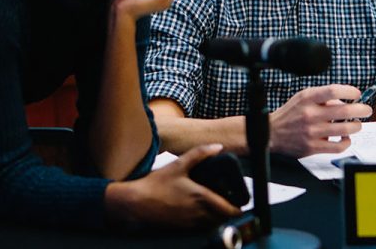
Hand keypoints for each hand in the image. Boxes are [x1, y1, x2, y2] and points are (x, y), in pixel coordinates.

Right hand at [105, 143, 240, 228]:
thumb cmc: (155, 184)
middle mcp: (198, 214)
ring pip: (212, 225)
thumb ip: (200, 154)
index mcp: (201, 198)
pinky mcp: (182, 229)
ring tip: (215, 206)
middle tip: (229, 202)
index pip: (229, 210)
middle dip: (228, 212)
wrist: (135, 204)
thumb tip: (218, 147)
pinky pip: (200, 228)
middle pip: (223, 219)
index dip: (237, 208)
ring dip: (216, 218)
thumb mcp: (178, 165)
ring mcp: (190, 224)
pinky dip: (204, 222)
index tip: (240, 202)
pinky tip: (198, 212)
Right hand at [269, 85, 372, 156]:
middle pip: (344, 111)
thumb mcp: (302, 97)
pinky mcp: (313, 147)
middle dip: (361, 110)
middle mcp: (310, 114)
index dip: (349, 91)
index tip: (356, 94)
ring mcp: (312, 132)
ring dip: (356, 126)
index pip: (333, 91)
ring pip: (344, 130)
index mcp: (307, 98)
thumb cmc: (291, 113)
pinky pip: (338, 147)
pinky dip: (346, 142)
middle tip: (367, 110)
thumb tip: (344, 101)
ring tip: (357, 124)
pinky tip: (345, 138)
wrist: (272, 133)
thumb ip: (322, 97)